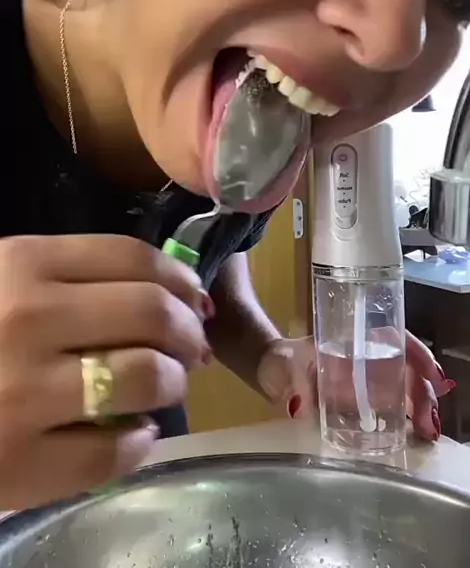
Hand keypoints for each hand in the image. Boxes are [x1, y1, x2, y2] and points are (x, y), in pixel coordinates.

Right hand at [0, 234, 212, 509]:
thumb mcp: (0, 280)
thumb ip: (67, 275)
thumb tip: (163, 285)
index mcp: (22, 265)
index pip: (132, 257)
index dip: (180, 279)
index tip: (196, 298)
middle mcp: (28, 320)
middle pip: (151, 313)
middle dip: (189, 330)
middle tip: (194, 346)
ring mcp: (25, 395)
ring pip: (146, 378)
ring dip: (174, 382)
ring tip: (168, 386)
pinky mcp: (22, 465)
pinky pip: (115, 452)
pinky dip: (140, 441)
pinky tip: (134, 433)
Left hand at [257, 332, 453, 440]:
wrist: (270, 370)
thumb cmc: (277, 362)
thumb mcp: (279, 366)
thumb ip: (286, 382)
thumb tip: (298, 405)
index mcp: (350, 340)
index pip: (393, 337)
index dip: (417, 354)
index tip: (433, 376)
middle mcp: (364, 354)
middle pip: (405, 364)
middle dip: (423, 389)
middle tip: (427, 422)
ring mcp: (365, 375)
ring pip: (404, 383)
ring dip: (420, 404)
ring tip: (426, 431)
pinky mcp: (361, 397)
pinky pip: (392, 401)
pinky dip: (407, 414)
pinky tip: (416, 433)